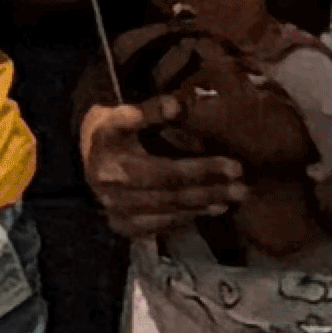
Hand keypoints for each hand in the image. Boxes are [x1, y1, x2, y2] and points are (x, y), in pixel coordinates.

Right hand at [77, 95, 240, 240]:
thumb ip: (151, 110)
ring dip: (203, 207)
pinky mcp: (121, 226)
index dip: (203, 170)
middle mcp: (112, 192)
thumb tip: (176, 105)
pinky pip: (159, 227)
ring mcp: (116, 212)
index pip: (167, 170)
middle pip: (171, 195)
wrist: (88, 155)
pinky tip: (209, 210)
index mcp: (113, 163)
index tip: (236, 166)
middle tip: (243, 188)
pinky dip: (186, 219)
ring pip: (168, 213)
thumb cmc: (113, 129)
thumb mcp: (124, 113)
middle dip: (211, 191)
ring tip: (232, 199)